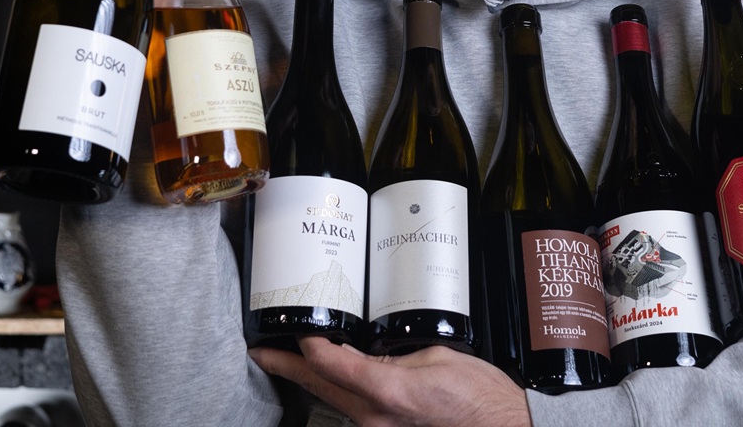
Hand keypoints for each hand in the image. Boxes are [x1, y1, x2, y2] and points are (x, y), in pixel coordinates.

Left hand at [250, 337, 530, 426]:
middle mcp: (376, 418)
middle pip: (320, 387)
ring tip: (291, 361)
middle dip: (288, 367)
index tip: (300, 324)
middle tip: (262, 352)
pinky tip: (334, 379)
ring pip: (333, 401)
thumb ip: (395, 354)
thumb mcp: (437, 358)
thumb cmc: (481, 399)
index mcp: (388, 392)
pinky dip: (338, 393)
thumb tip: (370, 349)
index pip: (330, 364)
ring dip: (311, 380)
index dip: (309, 341)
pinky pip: (353, 411)